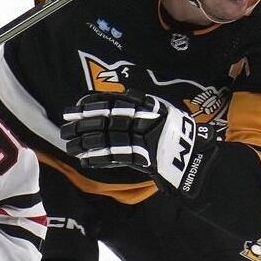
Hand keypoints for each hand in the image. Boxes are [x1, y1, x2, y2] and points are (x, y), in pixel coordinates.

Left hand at [60, 90, 216, 196]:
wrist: (197, 157)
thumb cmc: (178, 135)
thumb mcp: (161, 112)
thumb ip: (139, 108)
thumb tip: (111, 104)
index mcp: (148, 105)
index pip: (116, 100)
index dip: (94, 102)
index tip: (76, 105)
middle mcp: (145, 118)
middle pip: (107, 118)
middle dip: (83, 122)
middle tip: (63, 126)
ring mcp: (145, 138)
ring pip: (108, 137)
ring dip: (86, 142)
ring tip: (69, 146)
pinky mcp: (145, 157)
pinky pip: (117, 157)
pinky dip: (100, 158)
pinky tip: (85, 160)